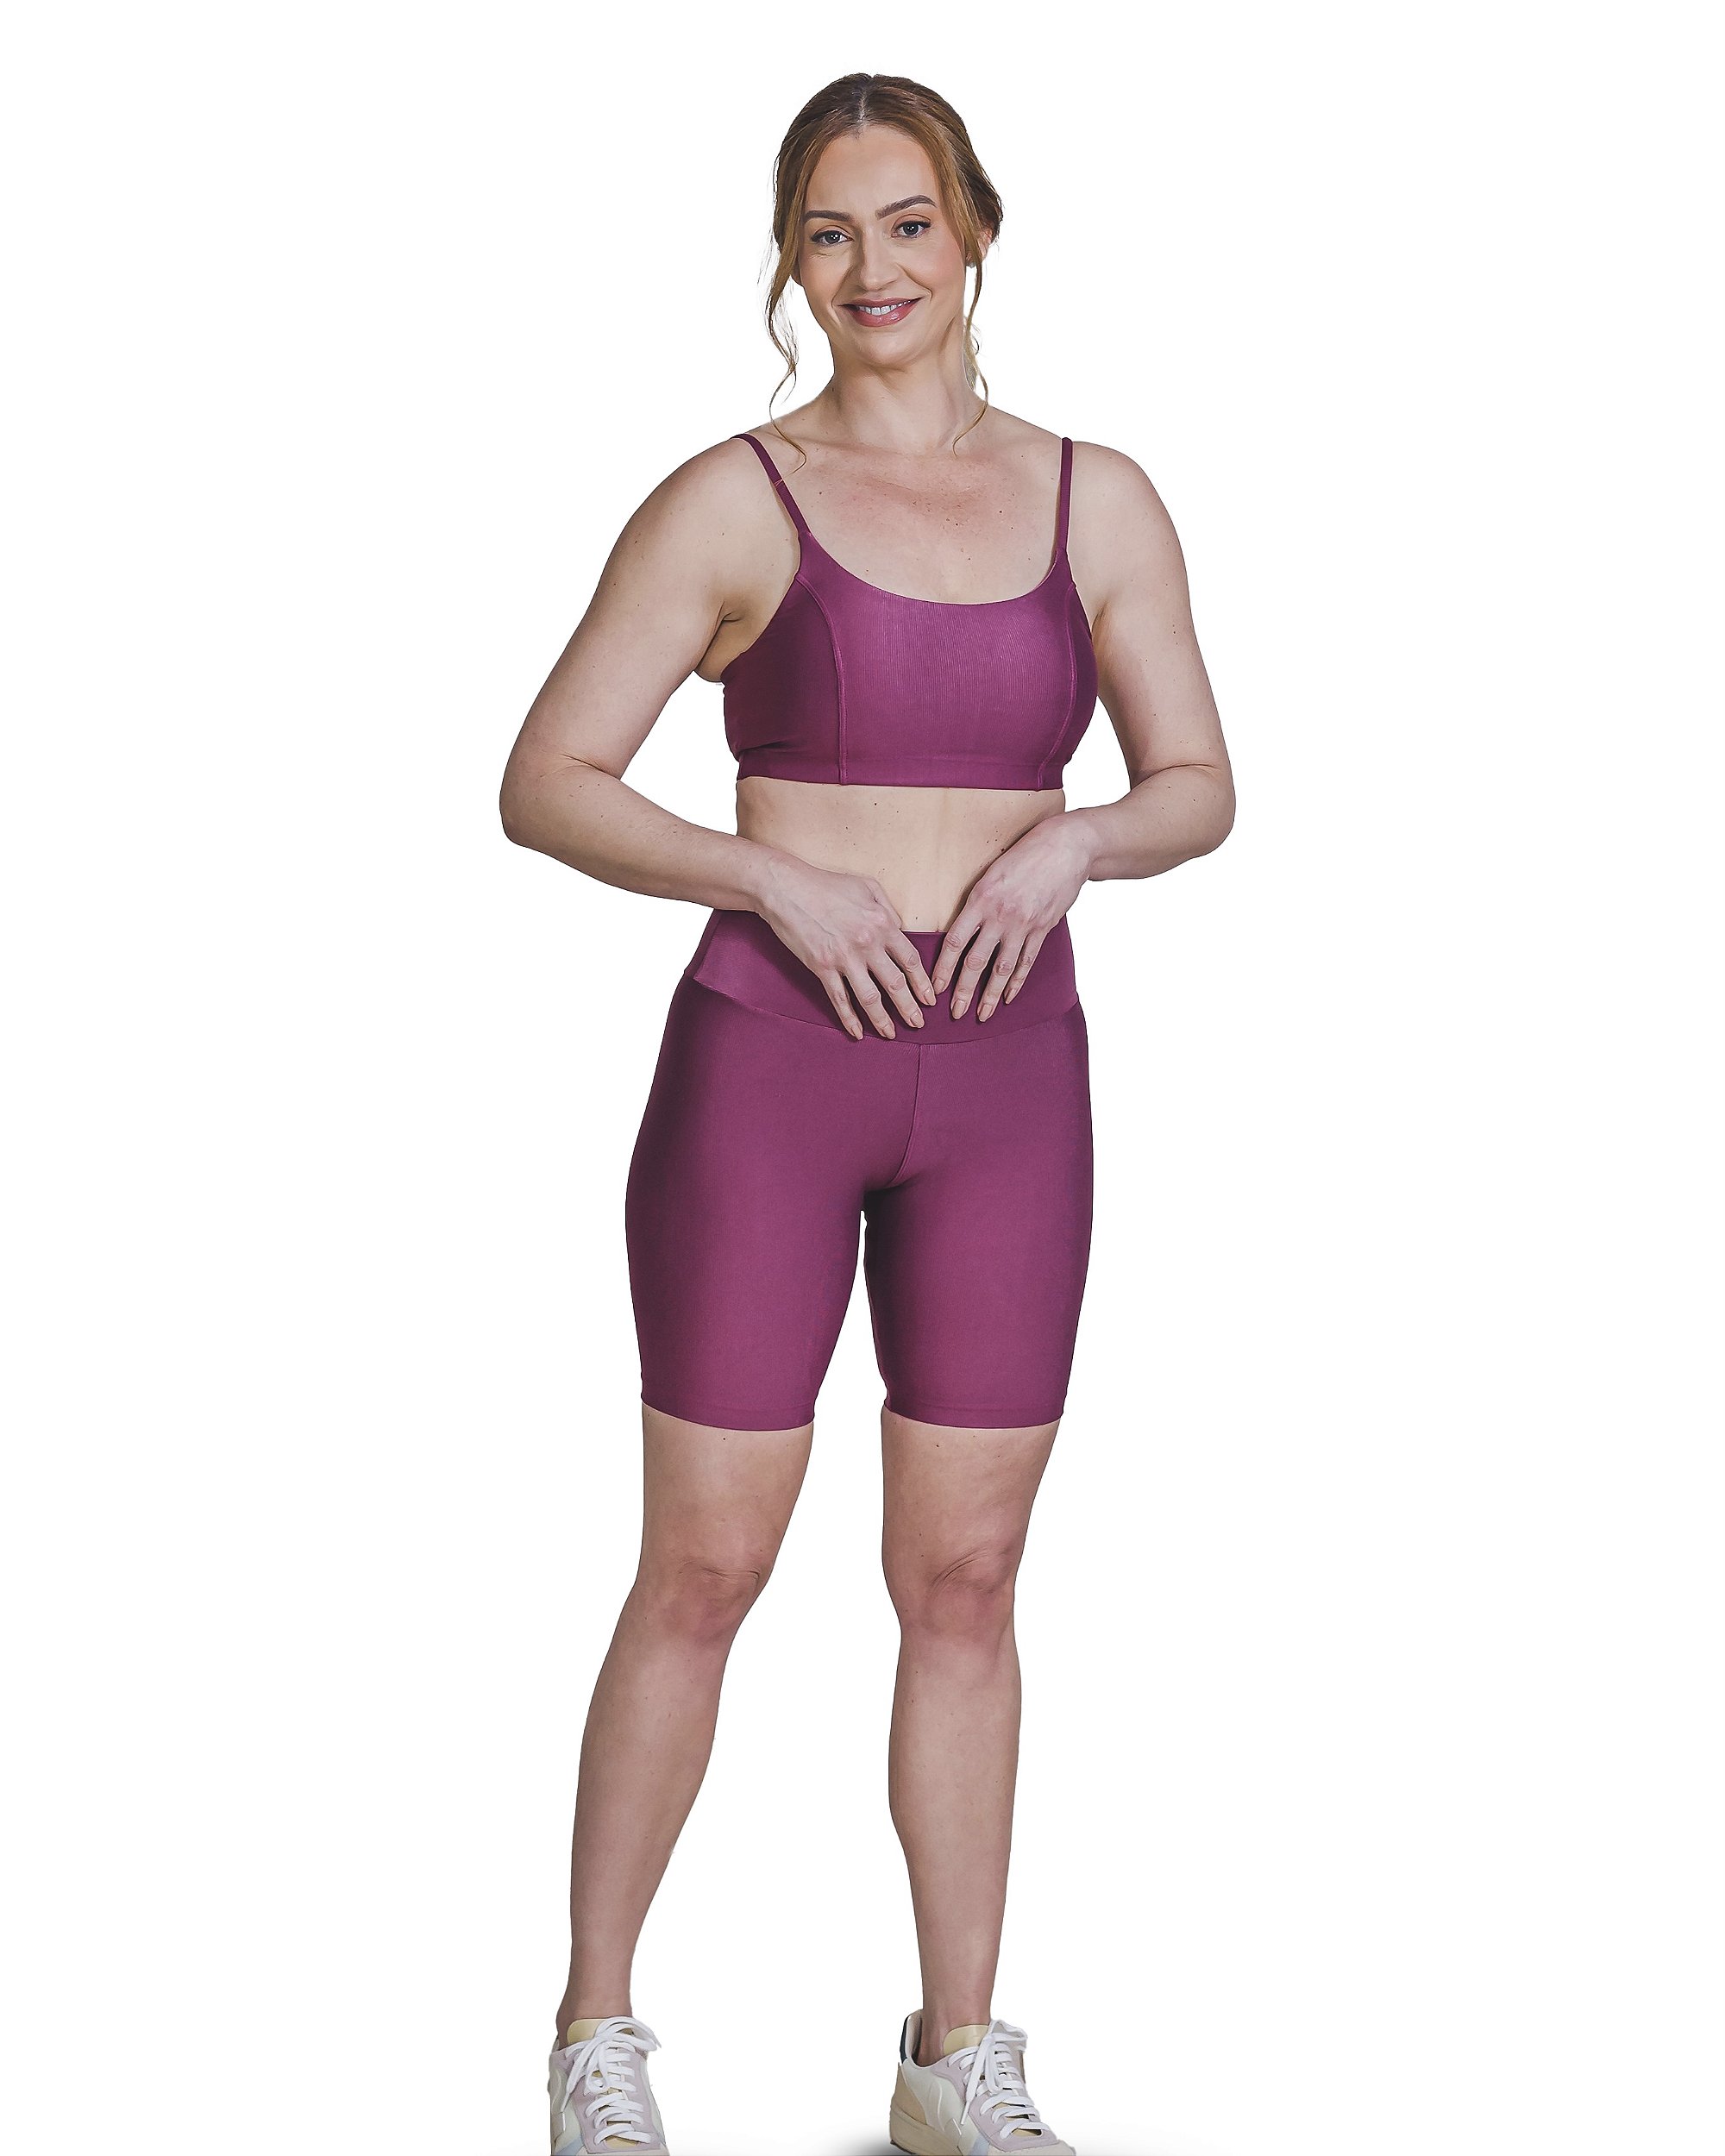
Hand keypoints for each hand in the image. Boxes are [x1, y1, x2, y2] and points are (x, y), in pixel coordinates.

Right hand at [753, 854, 937, 1040]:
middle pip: (895, 983)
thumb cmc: (827, 885)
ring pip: (870, 997)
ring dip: (883, 1019)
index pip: (910, 960)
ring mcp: (844, 957)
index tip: (930, 999)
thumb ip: (888, 909)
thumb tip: (900, 929)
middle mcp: (867, 943)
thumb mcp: (867, 886)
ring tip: (891, 1034)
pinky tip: (857, 1032)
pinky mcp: (822, 967)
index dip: (922, 983)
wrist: (787, 888)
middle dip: (910, 1008)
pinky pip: (839, 999)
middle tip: (919, 1024)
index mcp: (882, 923)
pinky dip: (849, 1019)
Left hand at [933, 813, 1094, 1020]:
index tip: (935, 987)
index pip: (955, 941)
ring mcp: (1023, 924)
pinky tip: (1008, 996)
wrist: (1065, 847)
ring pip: (1002, 968)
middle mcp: (1000, 915)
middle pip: (976, 961)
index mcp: (981, 899)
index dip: (943, 967)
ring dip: (990, 995)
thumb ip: (977, 903)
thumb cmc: (1024, 855)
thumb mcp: (991, 873)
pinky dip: (1016, 982)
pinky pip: (1027, 961)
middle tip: (955, 1014)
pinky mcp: (1043, 928)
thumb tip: (961, 931)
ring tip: (982, 1015)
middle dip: (964, 991)